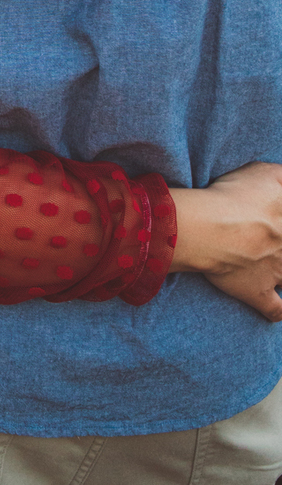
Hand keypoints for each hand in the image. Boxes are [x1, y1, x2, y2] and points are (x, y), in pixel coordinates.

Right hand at [169, 162, 281, 322]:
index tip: (275, 229)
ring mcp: (278, 273)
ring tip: (277, 270)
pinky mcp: (258, 291)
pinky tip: (279, 308)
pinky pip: (276, 309)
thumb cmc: (235, 196)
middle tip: (271, 244)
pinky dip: (279, 311)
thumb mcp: (265, 173)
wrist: (209, 227)